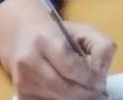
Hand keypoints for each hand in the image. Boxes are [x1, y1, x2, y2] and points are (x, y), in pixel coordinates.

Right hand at [0, 0, 115, 99]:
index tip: (101, 82)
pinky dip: (63, 99)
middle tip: (98, 92)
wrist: (22, 35)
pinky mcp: (21, 92)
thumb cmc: (58, 32)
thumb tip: (100, 74)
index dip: (89, 78)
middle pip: (63, 87)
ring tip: (86, 91)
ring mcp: (22, 79)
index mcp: (45, 39)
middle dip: (85, 92)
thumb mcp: (85, 30)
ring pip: (56, 97)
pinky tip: (71, 92)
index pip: (70, 66)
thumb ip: (101, 48)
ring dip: (76, 97)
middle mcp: (29, 60)